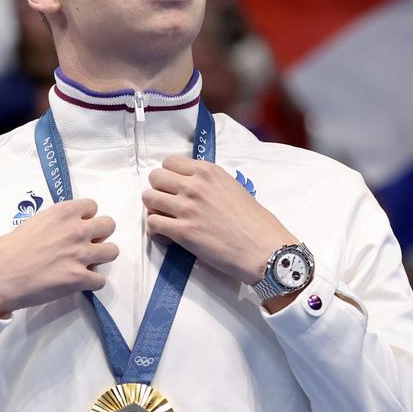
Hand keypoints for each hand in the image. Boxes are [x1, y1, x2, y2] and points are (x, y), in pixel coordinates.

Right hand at [0, 199, 117, 317]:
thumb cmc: (7, 249)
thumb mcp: (34, 222)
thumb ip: (56, 223)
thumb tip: (67, 232)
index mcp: (63, 212)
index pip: (92, 206)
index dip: (87, 218)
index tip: (79, 227)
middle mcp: (76, 230)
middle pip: (109, 225)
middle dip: (100, 235)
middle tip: (86, 245)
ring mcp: (80, 254)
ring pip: (112, 251)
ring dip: (101, 258)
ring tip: (86, 264)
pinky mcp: (79, 278)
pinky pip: (101, 280)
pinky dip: (92, 282)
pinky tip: (79, 283)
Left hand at [142, 156, 297, 284]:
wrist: (264, 249)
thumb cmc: (256, 222)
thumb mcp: (233, 188)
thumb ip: (209, 184)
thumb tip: (192, 188)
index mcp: (208, 171)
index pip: (169, 162)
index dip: (169, 176)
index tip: (174, 188)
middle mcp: (195, 185)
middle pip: (155, 177)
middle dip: (159, 191)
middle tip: (168, 206)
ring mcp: (186, 207)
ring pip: (148, 198)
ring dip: (154, 210)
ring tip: (167, 221)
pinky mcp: (182, 231)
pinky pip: (152, 223)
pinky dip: (155, 231)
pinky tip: (167, 238)